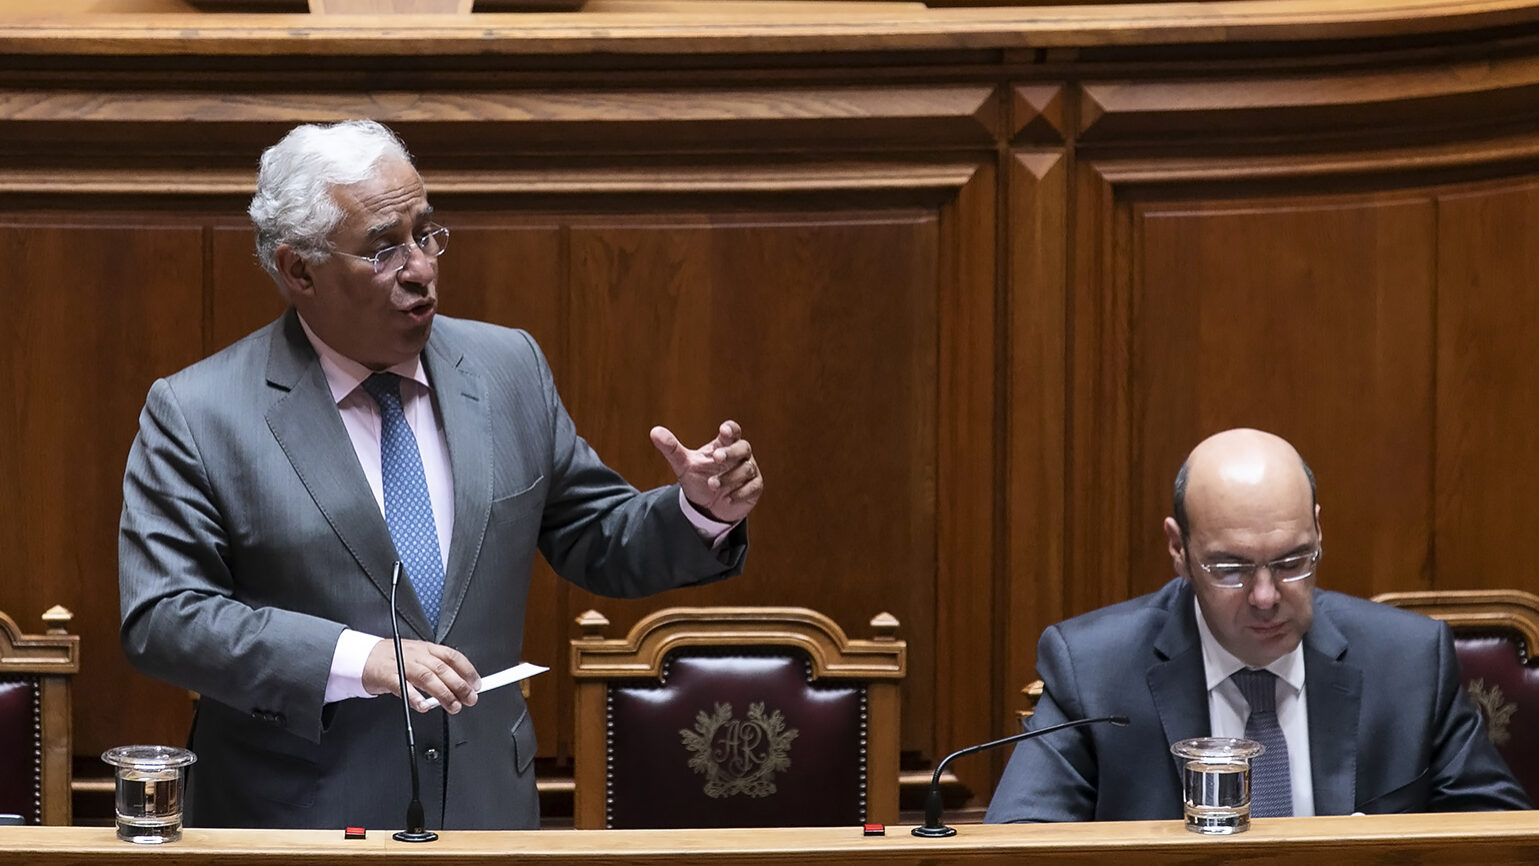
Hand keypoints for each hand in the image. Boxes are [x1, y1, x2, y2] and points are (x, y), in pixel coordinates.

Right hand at [363, 639, 480, 713]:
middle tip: (470, 699)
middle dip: (459, 685)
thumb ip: (435, 667)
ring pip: (427, 678)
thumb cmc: (392, 658)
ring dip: (443, 694)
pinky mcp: (388, 676)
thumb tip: (459, 681)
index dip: (467, 670)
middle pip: (442, 669)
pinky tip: (424, 706)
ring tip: (453, 706)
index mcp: (426, 648)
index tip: (476, 683)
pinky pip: (403, 687)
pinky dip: (415, 697)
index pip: (452, 656)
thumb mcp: (417, 656)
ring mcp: (402, 665)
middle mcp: (417, 655)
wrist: (363, 656)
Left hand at [650, 420, 762, 524]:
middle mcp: (740, 456)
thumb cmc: (698, 479)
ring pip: (746, 469)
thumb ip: (672, 449)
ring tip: (712, 485)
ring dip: (729, 477)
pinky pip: (753, 487)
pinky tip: (727, 499)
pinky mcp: (754, 488)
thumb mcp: (684, 465)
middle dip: (731, 453)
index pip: (733, 431)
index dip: (730, 430)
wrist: (707, 507)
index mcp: (724, 445)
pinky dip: (739, 493)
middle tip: (716, 459)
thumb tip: (654, 432)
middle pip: (743, 447)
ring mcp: (749, 471)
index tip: (723, 431)